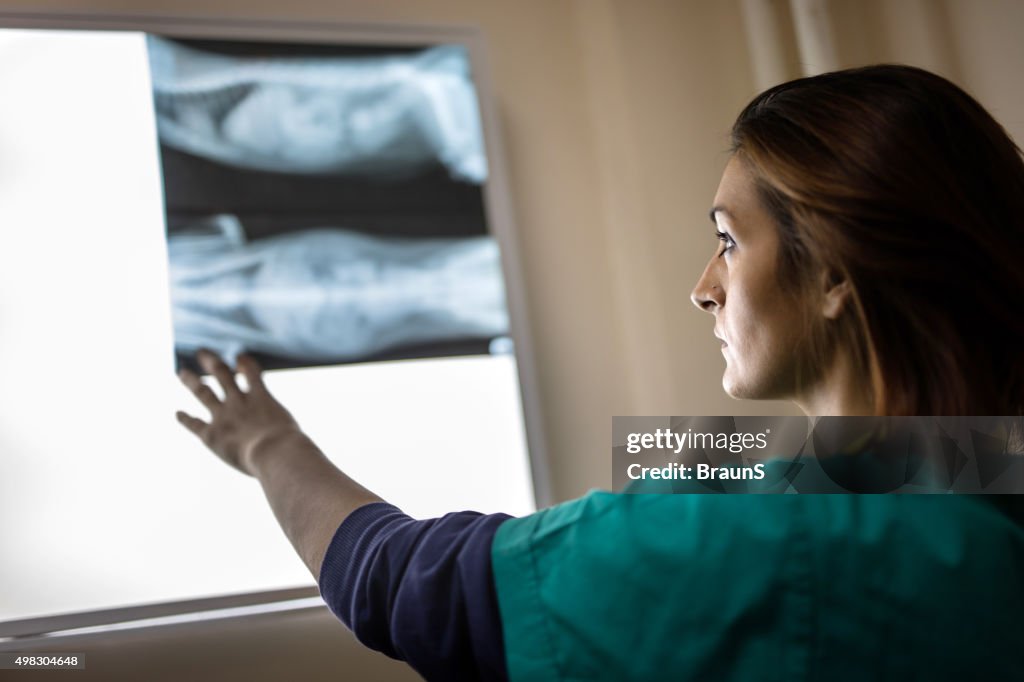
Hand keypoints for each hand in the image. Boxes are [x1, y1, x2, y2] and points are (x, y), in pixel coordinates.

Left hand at [176, 350, 301, 476]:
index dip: (244, 362)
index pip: (251, 371)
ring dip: (192, 381)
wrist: (274, 453)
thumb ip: (277, 424)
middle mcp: (239, 401)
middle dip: (211, 361)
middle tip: (201, 352)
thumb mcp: (288, 426)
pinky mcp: (211, 435)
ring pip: (203, 392)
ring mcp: (223, 416)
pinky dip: (185, 418)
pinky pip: (195, 424)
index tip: (238, 356)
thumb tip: (278, 433)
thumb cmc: (289, 444)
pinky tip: (178, 414)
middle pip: (221, 374)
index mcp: (261, 397)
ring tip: (182, 372)